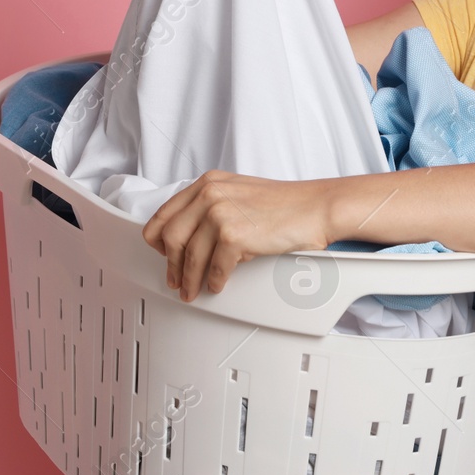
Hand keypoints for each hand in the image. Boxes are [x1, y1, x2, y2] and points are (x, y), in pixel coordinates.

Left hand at [142, 170, 335, 301]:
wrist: (316, 207)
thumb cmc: (286, 203)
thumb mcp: (239, 193)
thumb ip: (212, 206)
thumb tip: (191, 237)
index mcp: (208, 183)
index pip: (165, 214)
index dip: (159, 240)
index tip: (162, 254)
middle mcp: (210, 194)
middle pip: (171, 238)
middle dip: (170, 264)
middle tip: (175, 280)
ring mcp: (220, 214)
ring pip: (189, 257)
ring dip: (189, 280)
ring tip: (192, 290)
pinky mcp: (234, 236)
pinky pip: (214, 268)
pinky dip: (214, 282)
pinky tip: (217, 285)